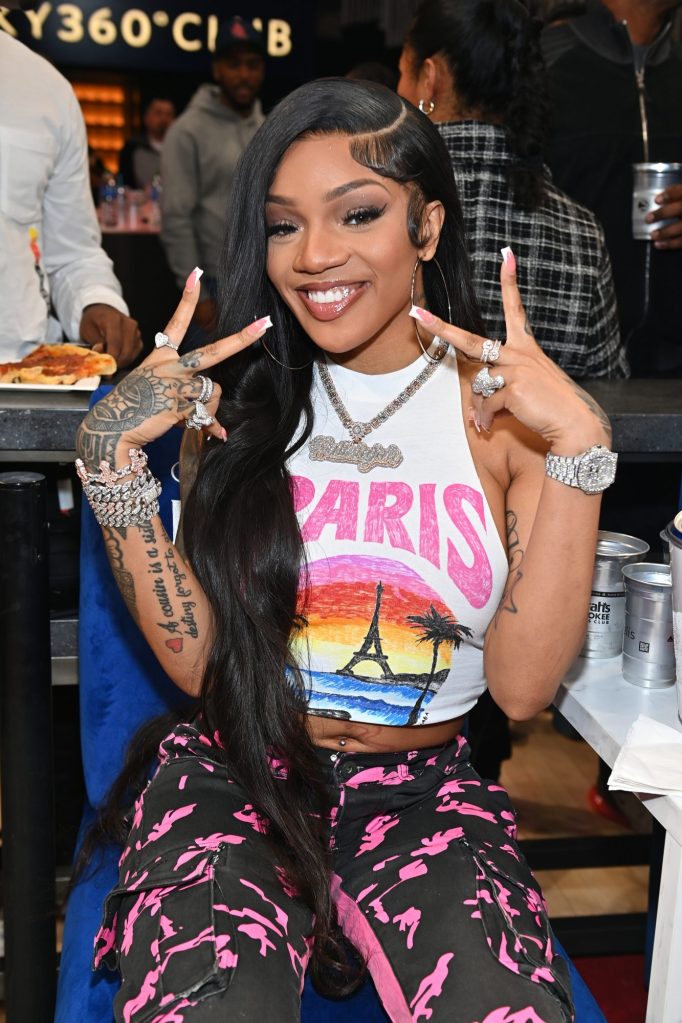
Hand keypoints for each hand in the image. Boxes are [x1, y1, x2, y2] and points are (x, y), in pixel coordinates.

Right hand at [76, 271, 271, 470]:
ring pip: (212, 391)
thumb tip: (208, 414)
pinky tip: (215, 435)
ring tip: (191, 417)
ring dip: (208, 407)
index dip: (188, 299)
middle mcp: (168, 366)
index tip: (197, 274)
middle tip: (264, 324)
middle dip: (241, 339)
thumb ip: (184, 391)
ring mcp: (172, 385)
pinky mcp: (175, 406)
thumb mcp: (155, 388)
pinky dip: (212, 426)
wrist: (111, 427)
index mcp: (161, 356)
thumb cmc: (134, 407)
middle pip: (212, 352)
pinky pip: (206, 413)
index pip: (177, 322)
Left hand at [79, 304, 142, 366]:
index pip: (115, 343)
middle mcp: (128, 324)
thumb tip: (102, 355)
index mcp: (113, 319)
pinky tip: (117, 359)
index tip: (107, 372)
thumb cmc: (94, 322)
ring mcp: (136, 331)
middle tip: (107, 370)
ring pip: (131, 354)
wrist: (104, 312)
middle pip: (126, 351)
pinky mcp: (139, 338)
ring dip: (121, 362)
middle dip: (116, 363)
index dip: (112, 359)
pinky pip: (135, 354)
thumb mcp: (87, 330)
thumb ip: (95, 342)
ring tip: (110, 363)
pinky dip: (126, 359)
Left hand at [411, 250, 611, 453]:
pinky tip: (490, 427)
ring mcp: (516, 370)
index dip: (510, 282)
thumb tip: (476, 406)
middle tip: (417, 312)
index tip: (507, 255)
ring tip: (487, 421)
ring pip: (477, 385)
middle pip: (471, 341)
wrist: (575, 424)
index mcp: (526, 347)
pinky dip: (485, 419)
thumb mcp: (528, 388)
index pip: (515, 309)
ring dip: (480, 407)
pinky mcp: (514, 389)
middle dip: (441, 328)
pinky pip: (486, 404)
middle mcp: (519, 354)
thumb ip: (501, 388)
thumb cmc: (552, 406)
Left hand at [645, 183, 681, 249]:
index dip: (670, 194)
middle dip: (663, 213)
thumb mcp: (681, 197)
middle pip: (680, 209)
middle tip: (648, 218)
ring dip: (666, 232)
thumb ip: (674, 198)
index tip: (656, 200)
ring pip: (681, 228)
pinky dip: (670, 244)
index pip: (681, 192)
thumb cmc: (681, 206)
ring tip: (653, 235)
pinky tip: (658, 244)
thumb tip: (655, 200)